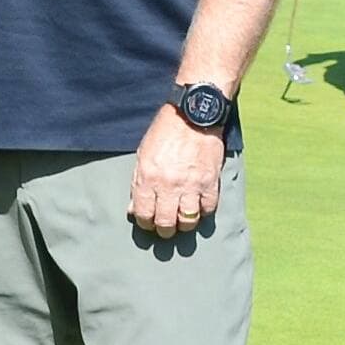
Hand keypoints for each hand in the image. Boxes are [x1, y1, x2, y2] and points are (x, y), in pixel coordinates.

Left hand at [129, 101, 225, 238]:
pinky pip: (208, 209)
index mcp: (148, 177)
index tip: (149, 222)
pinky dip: (203, 211)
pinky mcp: (210, 182)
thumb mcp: (143, 155)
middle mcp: (169, 184)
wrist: (193, 114)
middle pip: (166, 223)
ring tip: (182, 220)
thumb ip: (138, 183)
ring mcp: (191, 185)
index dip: (145, 223)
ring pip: (188, 221)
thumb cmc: (165, 133)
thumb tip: (134, 208)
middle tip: (166, 227)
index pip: (144, 214)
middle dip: (164, 230)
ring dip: (184, 224)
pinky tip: (198, 206)